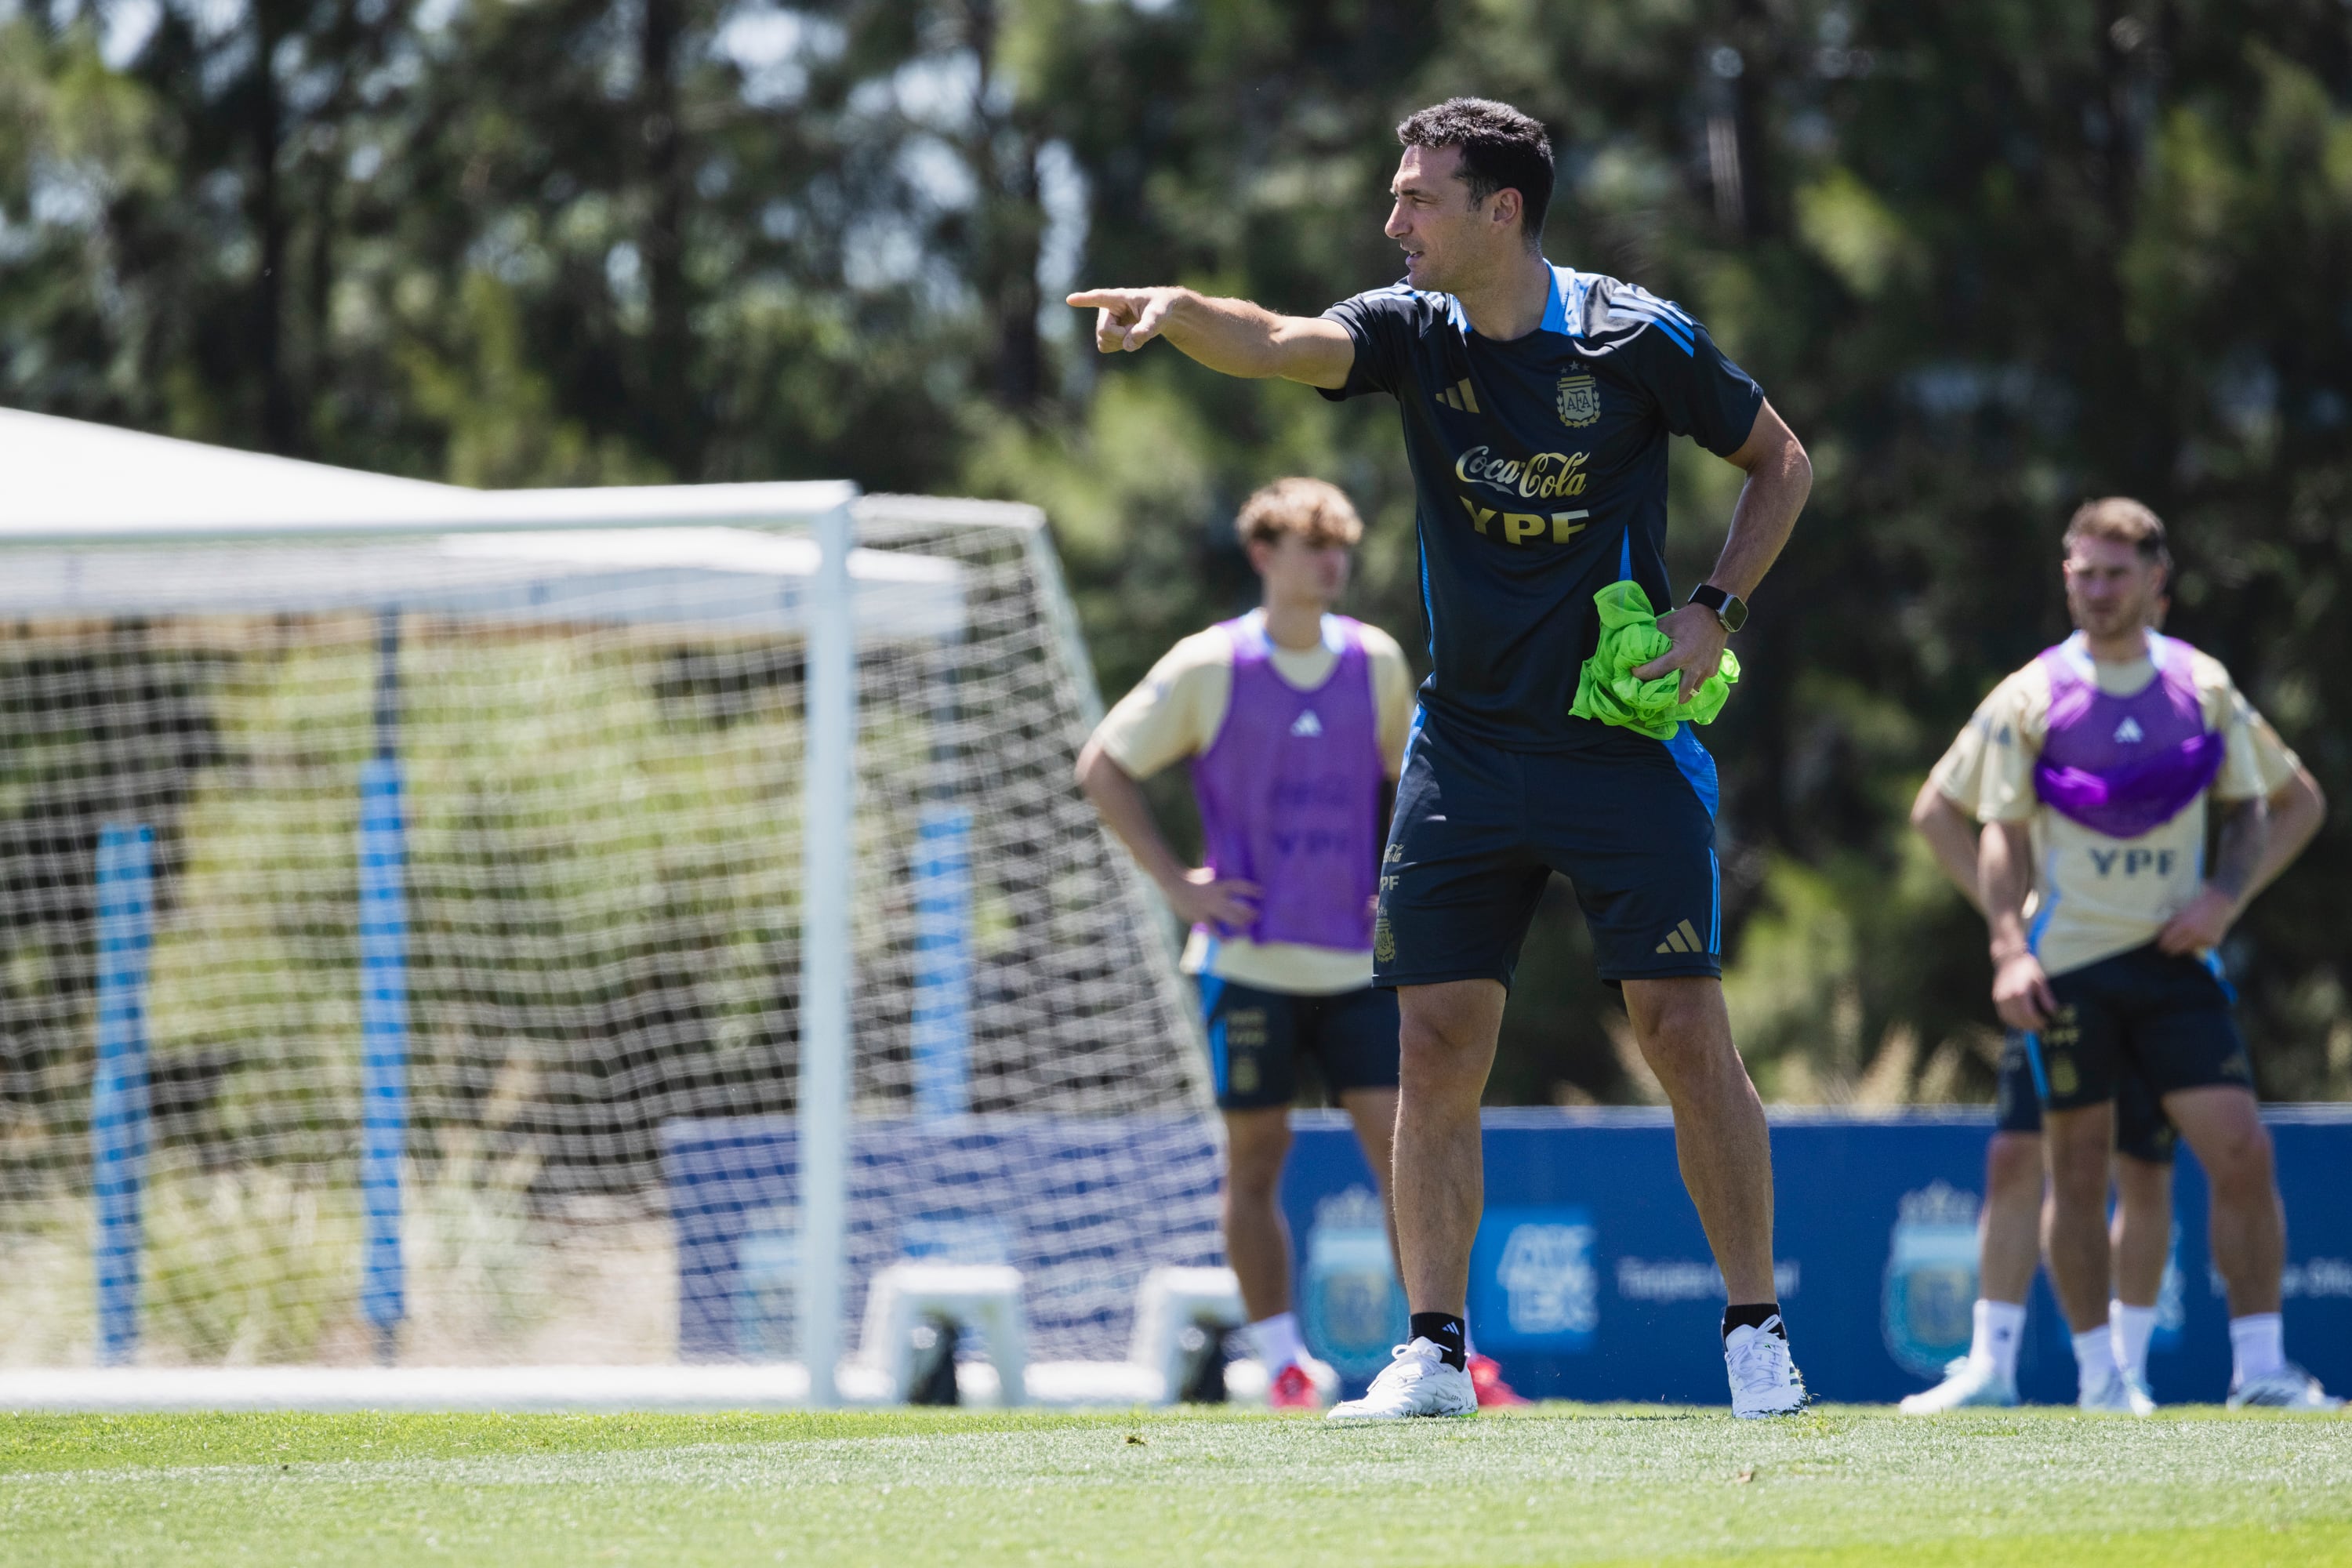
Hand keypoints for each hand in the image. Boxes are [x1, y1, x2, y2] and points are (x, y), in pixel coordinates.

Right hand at [1067, 287, 1186, 353]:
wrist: (1161, 313)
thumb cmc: (1160, 308)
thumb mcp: (1158, 316)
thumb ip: (1146, 329)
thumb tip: (1128, 346)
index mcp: (1118, 297)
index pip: (1099, 297)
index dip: (1084, 300)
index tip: (1070, 299)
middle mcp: (1107, 308)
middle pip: (1104, 332)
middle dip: (1121, 336)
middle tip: (1136, 329)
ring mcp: (1105, 321)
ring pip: (1103, 342)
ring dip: (1120, 342)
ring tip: (1133, 330)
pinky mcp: (1106, 332)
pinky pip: (1105, 347)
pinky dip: (1119, 346)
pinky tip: (1129, 337)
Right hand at [1164, 865, 1260, 929]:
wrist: (1174, 884)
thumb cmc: (1191, 877)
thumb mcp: (1208, 875)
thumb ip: (1217, 880)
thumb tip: (1225, 881)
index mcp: (1219, 885)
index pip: (1239, 886)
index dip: (1251, 889)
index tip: (1262, 893)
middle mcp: (1216, 897)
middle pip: (1238, 907)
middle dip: (1249, 913)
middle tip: (1258, 917)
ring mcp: (1209, 909)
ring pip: (1229, 919)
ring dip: (1240, 925)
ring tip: (1248, 929)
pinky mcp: (1201, 917)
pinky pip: (1213, 930)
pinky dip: (1221, 937)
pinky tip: (1228, 942)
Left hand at [1631, 603, 1730, 703]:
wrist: (1715, 614)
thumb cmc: (1689, 618)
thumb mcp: (1667, 623)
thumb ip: (1652, 635)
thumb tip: (1637, 643)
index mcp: (1681, 655)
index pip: (1656, 671)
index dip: (1641, 674)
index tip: (1633, 673)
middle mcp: (1694, 667)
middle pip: (1677, 694)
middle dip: (1664, 696)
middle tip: (1652, 692)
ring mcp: (1706, 670)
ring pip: (1691, 692)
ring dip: (1679, 694)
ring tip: (1668, 693)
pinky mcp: (1713, 670)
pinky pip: (1700, 683)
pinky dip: (1691, 684)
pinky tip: (1682, 680)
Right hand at [1991, 949, 2057, 1031]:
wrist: (2007, 957)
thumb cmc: (2026, 966)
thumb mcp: (2040, 979)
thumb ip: (2045, 996)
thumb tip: (2052, 1011)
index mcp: (2020, 992)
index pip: (2028, 1014)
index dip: (2037, 1022)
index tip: (2045, 1023)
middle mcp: (2007, 996)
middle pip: (2018, 1019)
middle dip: (2030, 1025)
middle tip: (2040, 1027)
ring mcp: (1999, 998)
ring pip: (2009, 1018)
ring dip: (2020, 1025)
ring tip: (2030, 1025)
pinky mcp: (1995, 998)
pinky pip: (2003, 1014)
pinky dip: (2011, 1020)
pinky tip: (2019, 1020)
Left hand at [2156, 885, 2236, 954]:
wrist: (2219, 905)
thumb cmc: (2197, 907)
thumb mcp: (2180, 913)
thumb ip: (2171, 924)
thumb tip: (2161, 935)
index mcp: (2185, 925)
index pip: (2169, 941)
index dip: (2163, 945)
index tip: (2160, 946)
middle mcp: (2195, 935)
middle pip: (2177, 949)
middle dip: (2170, 949)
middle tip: (2166, 949)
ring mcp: (2205, 940)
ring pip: (2188, 950)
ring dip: (2183, 947)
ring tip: (2181, 943)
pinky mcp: (2213, 943)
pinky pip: (2200, 947)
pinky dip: (2196, 944)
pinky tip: (2196, 937)